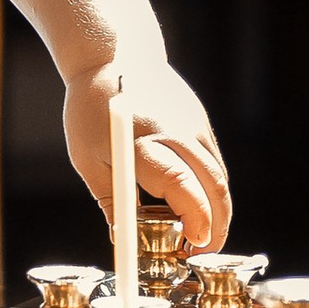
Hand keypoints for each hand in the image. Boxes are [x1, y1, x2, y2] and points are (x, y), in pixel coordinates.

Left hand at [62, 60, 230, 251]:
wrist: (114, 54)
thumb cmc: (91, 109)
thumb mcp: (88, 158)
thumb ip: (111, 199)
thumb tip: (122, 238)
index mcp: (144, 142)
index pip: (180, 185)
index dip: (194, 219)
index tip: (192, 246)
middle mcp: (178, 133)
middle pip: (212, 187)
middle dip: (215, 226)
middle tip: (199, 252)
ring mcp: (194, 126)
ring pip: (220, 177)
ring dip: (218, 211)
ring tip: (200, 236)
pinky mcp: (201, 122)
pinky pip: (214, 163)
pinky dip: (212, 190)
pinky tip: (197, 206)